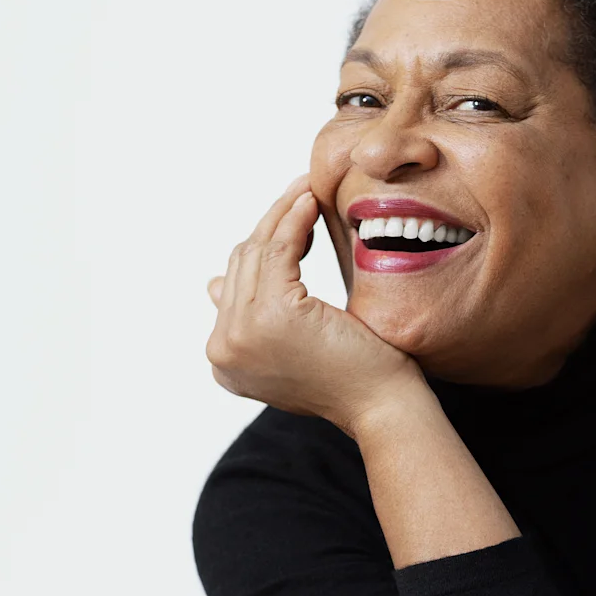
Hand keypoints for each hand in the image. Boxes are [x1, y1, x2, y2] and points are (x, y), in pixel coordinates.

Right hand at [206, 174, 424, 436]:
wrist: (382, 406)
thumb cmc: (353, 378)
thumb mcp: (291, 347)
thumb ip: (253, 318)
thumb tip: (214, 284)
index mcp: (224, 360)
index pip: (234, 285)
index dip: (261, 248)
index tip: (290, 221)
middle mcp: (223, 350)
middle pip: (241, 264)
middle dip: (271, 224)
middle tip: (299, 193)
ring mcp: (242, 333)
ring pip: (257, 252)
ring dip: (283, 214)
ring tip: (308, 189)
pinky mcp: (273, 313)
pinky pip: (279, 249)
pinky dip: (294, 220)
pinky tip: (311, 202)